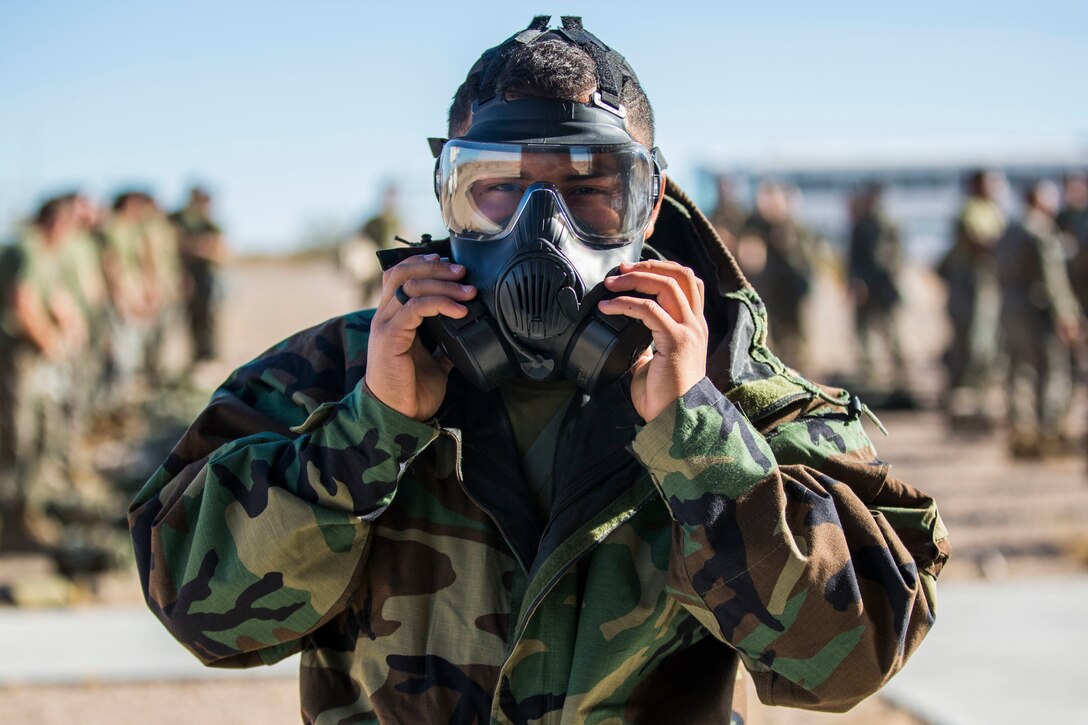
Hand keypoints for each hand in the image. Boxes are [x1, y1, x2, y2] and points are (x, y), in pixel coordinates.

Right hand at [364, 254, 475, 420]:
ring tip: (467, 291)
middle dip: (436, 269)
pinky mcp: (391, 337)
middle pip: (403, 272)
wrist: (398, 415)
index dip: (424, 264)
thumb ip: (443, 343)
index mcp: (393, 317)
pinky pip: (414, 308)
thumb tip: (464, 332)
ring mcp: (386, 325)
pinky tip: (459, 311)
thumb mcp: (434, 360)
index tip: (451, 266)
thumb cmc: (411, 389)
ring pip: (410, 285)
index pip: (401, 275)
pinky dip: (440, 304)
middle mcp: (385, 316)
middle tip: (463, 273)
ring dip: (443, 284)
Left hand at [598, 260, 708, 421]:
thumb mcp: (655, 364)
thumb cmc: (665, 397)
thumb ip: (647, 347)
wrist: (676, 420)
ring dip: (635, 279)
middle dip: (648, 266)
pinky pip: (649, 310)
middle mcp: (695, 324)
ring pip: (666, 285)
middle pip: (680, 274)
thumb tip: (627, 339)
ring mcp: (688, 330)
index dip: (662, 268)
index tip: (634, 271)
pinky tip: (607, 307)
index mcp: (693, 326)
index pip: (687, 282)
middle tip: (621, 270)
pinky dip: (625, 303)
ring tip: (612, 284)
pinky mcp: (676, 341)